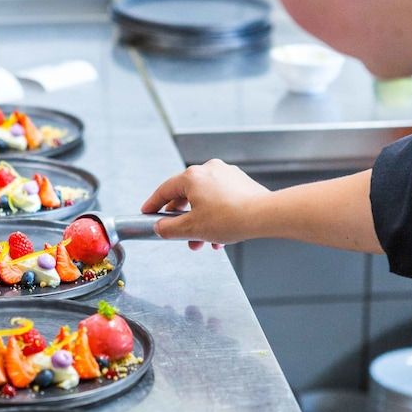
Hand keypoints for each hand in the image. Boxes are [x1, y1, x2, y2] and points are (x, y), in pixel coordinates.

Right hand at [141, 158, 269, 249]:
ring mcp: (226, 174)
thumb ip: (169, 228)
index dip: (153, 204)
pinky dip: (215, 216)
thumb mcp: (191, 229)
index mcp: (192, 176)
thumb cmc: (230, 218)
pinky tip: (220, 235)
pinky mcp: (240, 183)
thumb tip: (159, 227)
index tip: (147, 212)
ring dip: (200, 222)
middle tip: (178, 234)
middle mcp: (209, 170)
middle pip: (186, 196)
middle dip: (182, 220)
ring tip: (203, 241)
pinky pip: (220, 199)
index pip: (165, 190)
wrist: (264, 216)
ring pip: (204, 200)